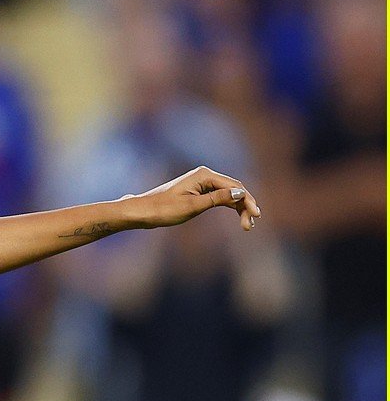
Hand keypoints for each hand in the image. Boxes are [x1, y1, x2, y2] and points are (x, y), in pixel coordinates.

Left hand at [124, 166, 261, 230]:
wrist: (143, 212)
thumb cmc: (164, 209)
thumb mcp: (192, 206)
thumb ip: (217, 199)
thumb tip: (240, 193)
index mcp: (204, 175)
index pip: (235, 187)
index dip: (248, 201)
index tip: (256, 216)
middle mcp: (205, 175)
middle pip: (235, 189)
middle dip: (245, 206)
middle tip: (250, 225)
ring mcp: (202, 182)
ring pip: (229, 194)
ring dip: (239, 208)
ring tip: (248, 226)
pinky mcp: (199, 191)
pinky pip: (220, 197)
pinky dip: (229, 206)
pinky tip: (239, 217)